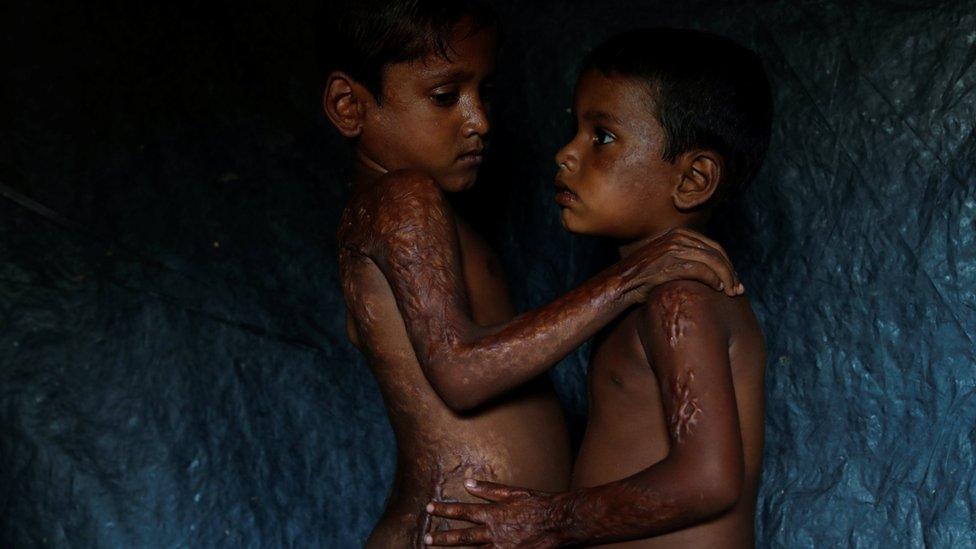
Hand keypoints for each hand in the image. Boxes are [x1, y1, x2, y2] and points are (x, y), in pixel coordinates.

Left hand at [425, 479, 568, 547]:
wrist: (559, 522)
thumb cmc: (538, 504)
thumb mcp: (513, 493)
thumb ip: (489, 490)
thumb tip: (468, 483)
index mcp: (493, 514)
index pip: (463, 511)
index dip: (445, 510)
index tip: (429, 508)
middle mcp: (495, 533)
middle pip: (463, 537)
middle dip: (443, 538)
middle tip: (426, 539)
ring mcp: (502, 548)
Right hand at [621, 228, 742, 301]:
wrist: (620, 283)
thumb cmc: (644, 277)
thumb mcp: (667, 260)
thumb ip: (687, 258)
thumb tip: (712, 270)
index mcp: (680, 234)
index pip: (714, 247)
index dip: (728, 264)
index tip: (734, 280)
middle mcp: (678, 237)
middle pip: (716, 253)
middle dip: (731, 272)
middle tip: (738, 289)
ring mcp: (674, 249)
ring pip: (712, 261)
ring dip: (726, 278)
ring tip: (730, 293)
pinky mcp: (670, 262)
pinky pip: (700, 270)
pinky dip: (713, 280)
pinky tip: (717, 289)